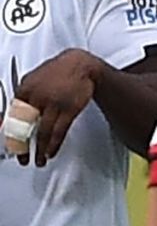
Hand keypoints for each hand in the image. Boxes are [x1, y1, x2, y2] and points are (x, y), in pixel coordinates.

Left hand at [12, 49, 102, 164]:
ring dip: (40, 149)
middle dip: (22, 146)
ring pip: (42, 132)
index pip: (12, 116)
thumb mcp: (33, 79)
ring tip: (39, 160)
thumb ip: (24, 97)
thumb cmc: (57, 72)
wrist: (79, 65)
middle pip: (25, 127)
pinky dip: (54, 144)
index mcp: (24, 90)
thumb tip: (15, 112)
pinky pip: (59, 131)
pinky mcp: (68, 109)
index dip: (8, 132)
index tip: (9, 144)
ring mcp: (53, 104)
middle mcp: (36, 98)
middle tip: (21, 158)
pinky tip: (51, 152)